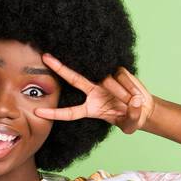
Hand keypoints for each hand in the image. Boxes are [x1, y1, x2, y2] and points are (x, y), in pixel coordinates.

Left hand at [35, 53, 155, 134]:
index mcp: (91, 109)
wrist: (143, 106)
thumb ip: (132, 116)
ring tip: (132, 101)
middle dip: (59, 68)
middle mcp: (93, 92)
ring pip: (108, 80)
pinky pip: (121, 76)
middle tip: (45, 57)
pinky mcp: (116, 70)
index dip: (55, 114)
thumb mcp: (131, 124)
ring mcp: (104, 80)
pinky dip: (129, 86)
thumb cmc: (131, 118)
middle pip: (73, 79)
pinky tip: (136, 93)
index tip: (38, 112)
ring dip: (122, 92)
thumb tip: (135, 103)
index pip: (70, 112)